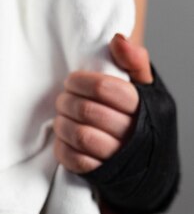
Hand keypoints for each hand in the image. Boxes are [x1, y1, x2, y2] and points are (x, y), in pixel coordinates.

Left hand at [54, 34, 151, 172]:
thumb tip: (118, 39)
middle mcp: (132, 134)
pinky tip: (64, 138)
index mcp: (144, 107)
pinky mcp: (100, 174)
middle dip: (67, 101)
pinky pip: (74, 160)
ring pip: (80, 135)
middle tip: (63, 98)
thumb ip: (133, 63)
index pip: (104, 88)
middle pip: (87, 111)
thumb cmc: (143, 120)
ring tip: (62, 116)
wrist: (150, 167)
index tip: (72, 81)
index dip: (80, 81)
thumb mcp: (146, 89)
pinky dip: (63, 147)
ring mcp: (116, 157)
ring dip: (63, 123)